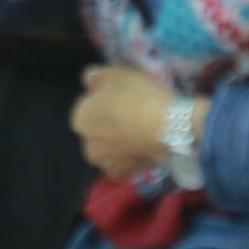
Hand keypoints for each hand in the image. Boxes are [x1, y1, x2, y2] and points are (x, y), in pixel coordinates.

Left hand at [71, 64, 193, 180]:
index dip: (101, 101)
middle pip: (95, 133)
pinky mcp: (128, 174)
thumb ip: (96, 76)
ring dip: (116, 146)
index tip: (118, 96)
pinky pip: (125, 165)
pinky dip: (131, 159)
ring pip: (107, 152)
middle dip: (105, 127)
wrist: (169, 125)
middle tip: (128, 114)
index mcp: (80, 120)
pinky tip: (143, 147)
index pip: (86, 108)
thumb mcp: (115, 74)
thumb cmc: (137, 95)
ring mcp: (108, 163)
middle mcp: (88, 146)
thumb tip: (88, 80)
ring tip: (136, 133)